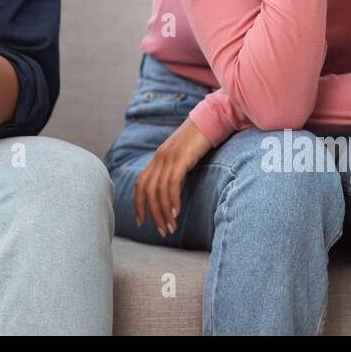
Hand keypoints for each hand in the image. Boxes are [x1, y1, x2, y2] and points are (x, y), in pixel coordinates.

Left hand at [134, 118, 215, 236]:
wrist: (212, 119)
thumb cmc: (201, 140)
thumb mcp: (183, 156)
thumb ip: (176, 170)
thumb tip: (174, 190)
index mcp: (158, 158)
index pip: (140, 184)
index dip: (138, 205)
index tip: (141, 222)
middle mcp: (159, 158)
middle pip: (147, 191)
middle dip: (152, 214)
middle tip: (162, 232)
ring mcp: (169, 157)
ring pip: (159, 191)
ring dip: (163, 212)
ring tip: (171, 228)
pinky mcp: (181, 158)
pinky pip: (172, 184)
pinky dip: (172, 200)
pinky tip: (177, 213)